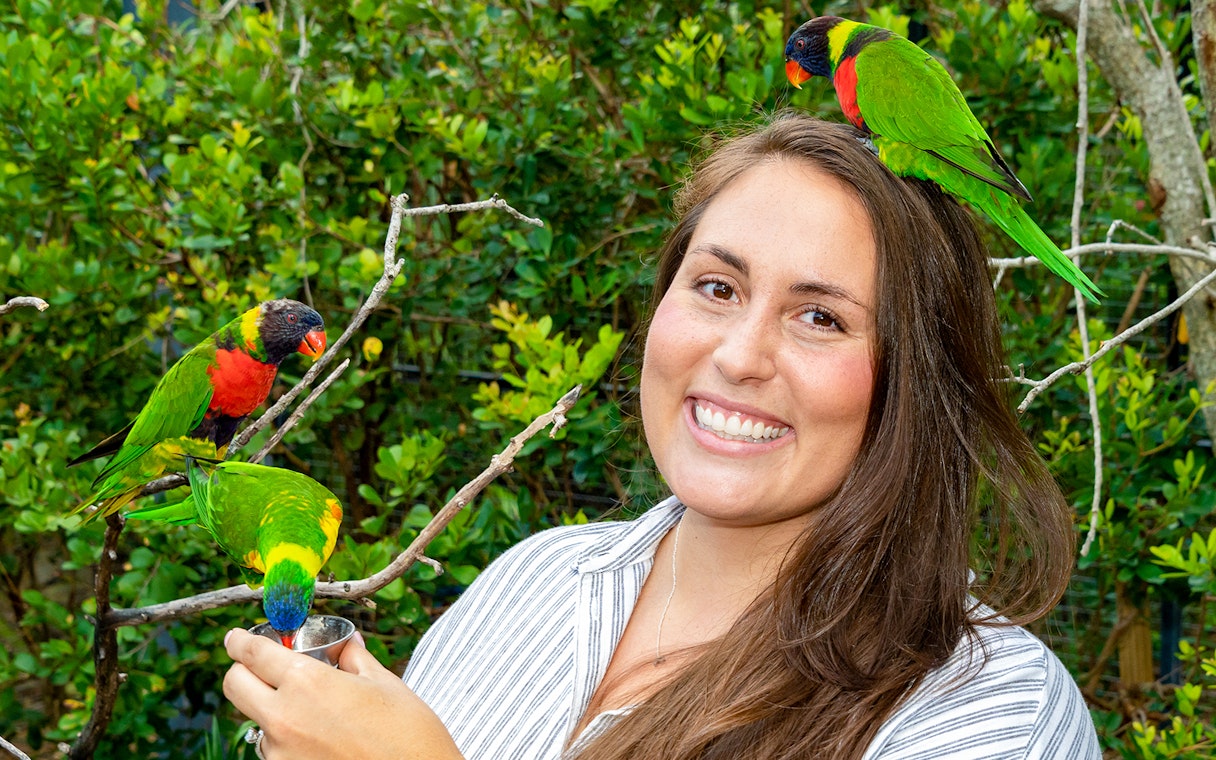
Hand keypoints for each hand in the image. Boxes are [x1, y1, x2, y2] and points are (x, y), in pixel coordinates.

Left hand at [224, 627, 463, 759]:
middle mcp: (284, 717)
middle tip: (262, 668)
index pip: (252, 653)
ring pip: (254, 720)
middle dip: (242, 671)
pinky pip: (273, 749)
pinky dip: (286, 739)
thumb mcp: (383, 684)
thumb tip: (346, 644)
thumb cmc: (408, 732)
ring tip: (314, 714)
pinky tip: (321, 739)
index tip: (236, 638)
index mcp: (307, 682)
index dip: (239, 641)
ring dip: (271, 710)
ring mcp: (281, 753)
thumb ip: (354, 659)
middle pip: (234, 685)